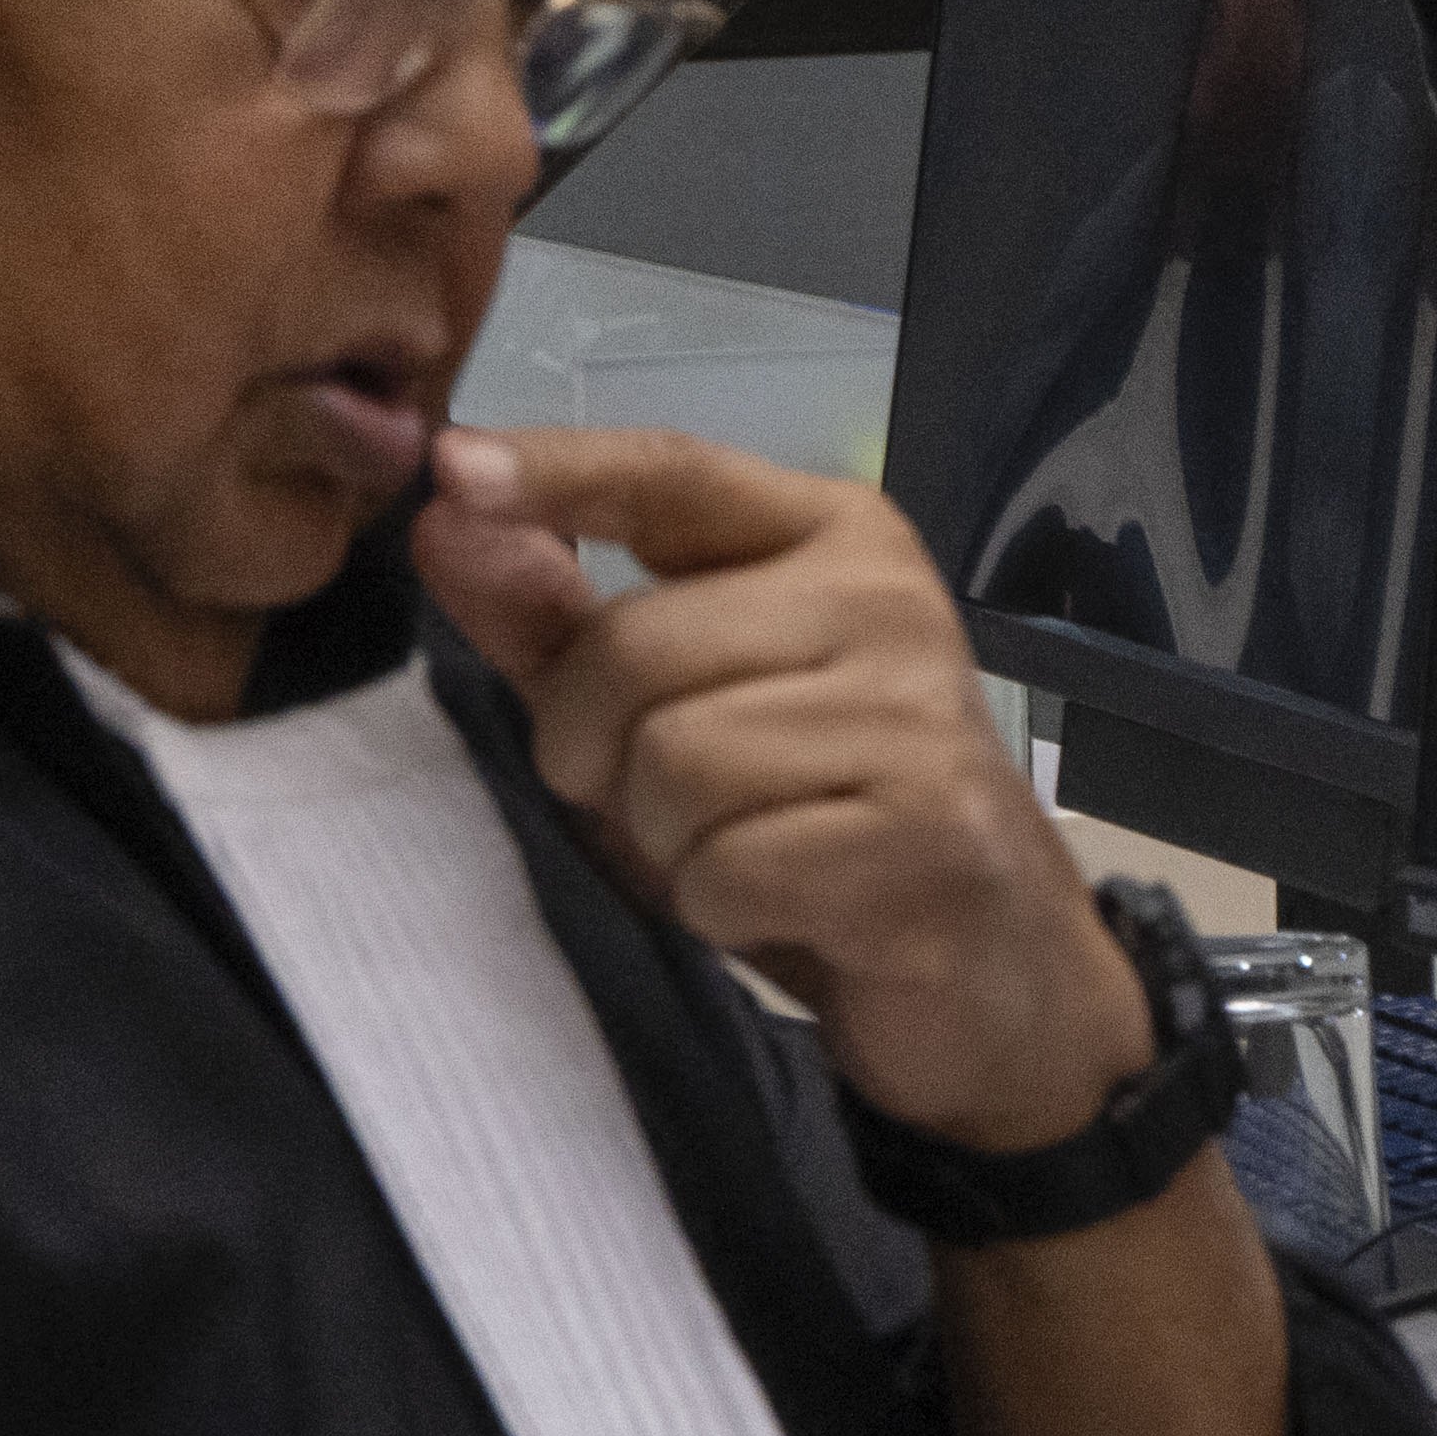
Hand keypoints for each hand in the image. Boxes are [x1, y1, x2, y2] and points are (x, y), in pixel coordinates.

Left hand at [419, 422, 1155, 1152]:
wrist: (991, 965)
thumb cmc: (815, 817)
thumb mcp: (675, 712)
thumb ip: (558, 620)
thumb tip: (445, 519)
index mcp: (832, 539)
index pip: (671, 475)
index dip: (557, 470)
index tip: (453, 470)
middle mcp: (887, 601)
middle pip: (631, 649)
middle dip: (595, 750)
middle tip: (660, 803)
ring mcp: (917, 715)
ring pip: (673, 764)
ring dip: (667, 842)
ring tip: (739, 852)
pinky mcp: (924, 835)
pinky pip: (729, 867)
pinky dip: (721, 906)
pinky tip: (787, 905)